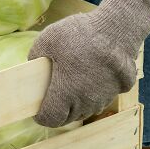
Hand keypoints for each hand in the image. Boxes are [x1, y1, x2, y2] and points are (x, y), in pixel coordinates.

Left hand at [28, 0, 149, 126]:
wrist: (116, 29)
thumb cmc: (79, 35)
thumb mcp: (46, 41)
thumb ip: (35, 57)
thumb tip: (32, 66)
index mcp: (65, 94)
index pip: (50, 120)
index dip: (41, 116)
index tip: (38, 107)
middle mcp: (85, 102)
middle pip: (67, 118)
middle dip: (57, 111)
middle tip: (52, 94)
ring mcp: (103, 98)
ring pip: (85, 110)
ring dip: (75, 103)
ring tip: (71, 83)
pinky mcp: (117, 91)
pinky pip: (100, 99)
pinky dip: (92, 94)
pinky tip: (89, 76)